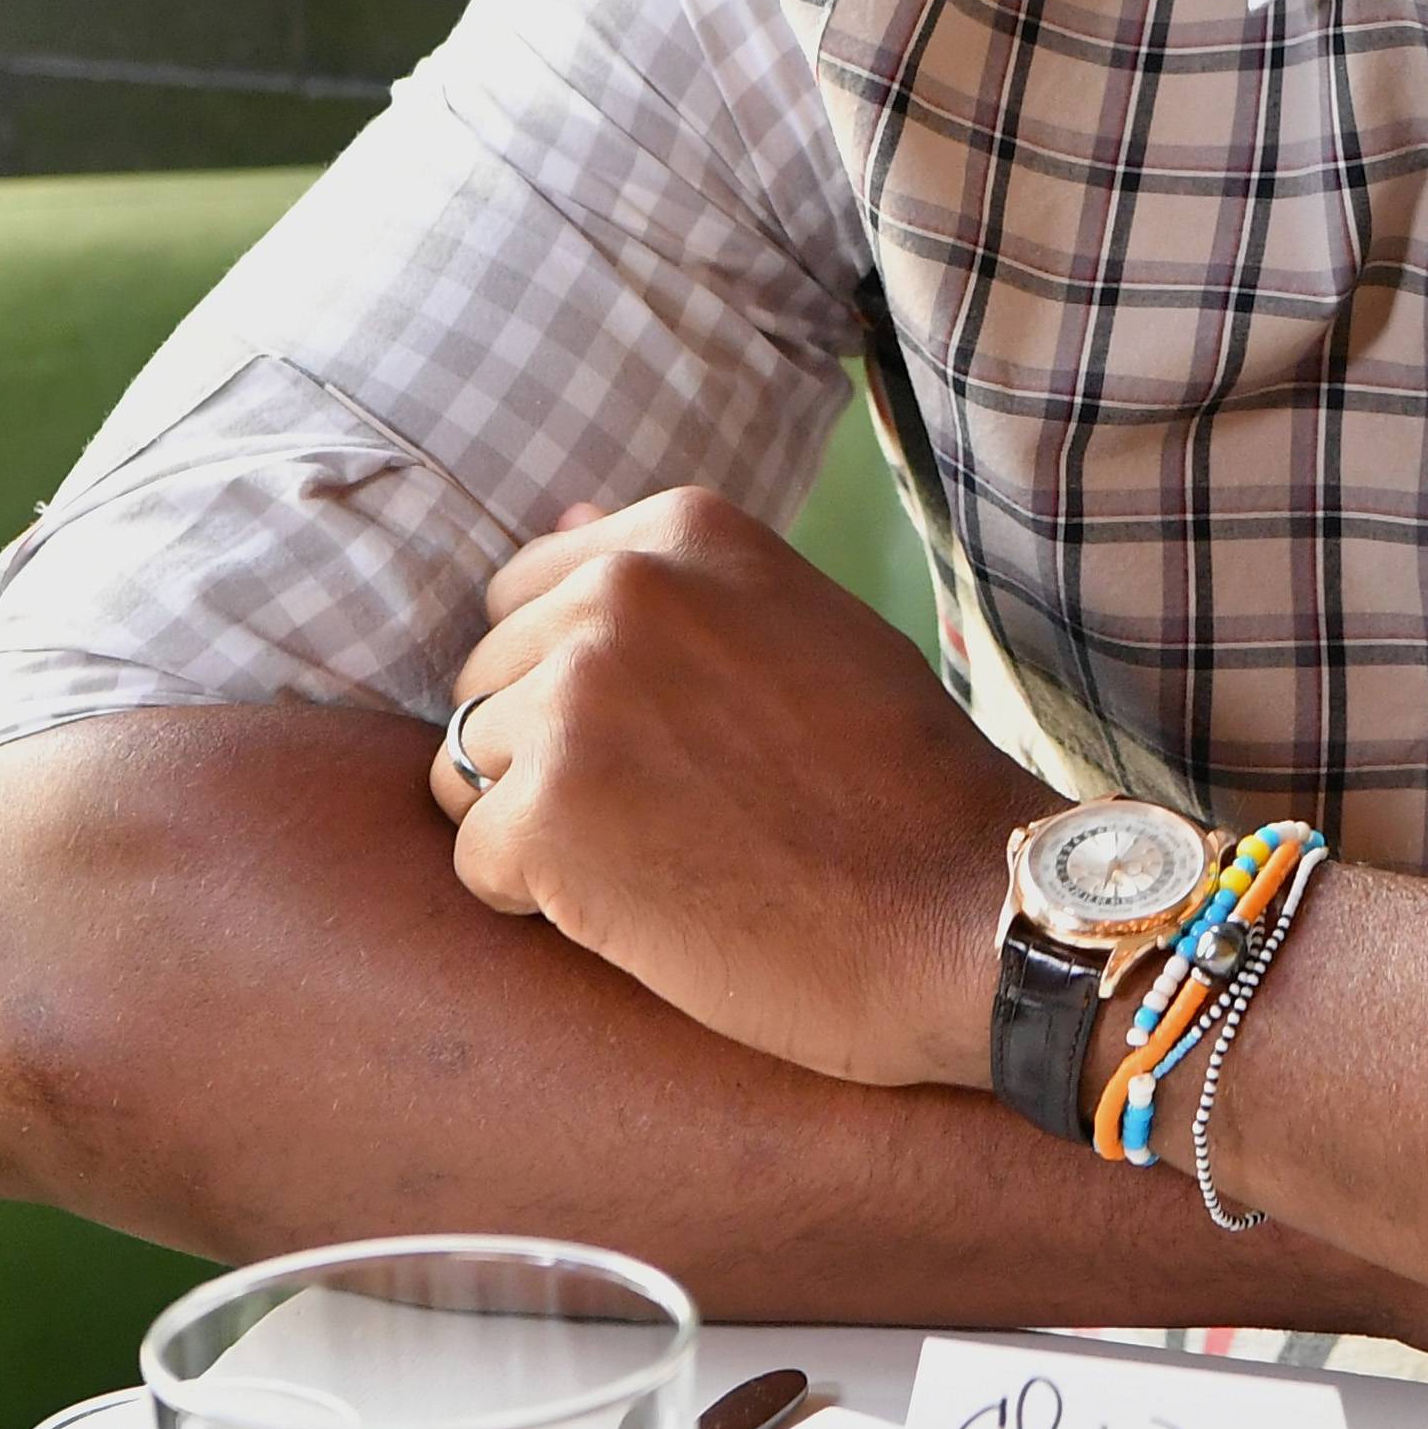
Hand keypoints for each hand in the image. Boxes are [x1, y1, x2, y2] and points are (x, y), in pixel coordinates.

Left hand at [430, 488, 1055, 1092]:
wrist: (962, 910)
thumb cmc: (896, 785)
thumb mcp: (801, 626)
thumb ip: (678, 581)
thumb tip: (553, 518)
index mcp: (683, 532)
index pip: (523, 595)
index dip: (577, 687)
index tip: (671, 741)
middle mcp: (618, 591)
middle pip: (485, 683)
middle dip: (551, 759)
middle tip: (678, 816)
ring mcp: (576, 696)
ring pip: (465, 770)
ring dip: (542, 830)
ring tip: (664, 859)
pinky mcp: (548, 813)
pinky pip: (476, 862)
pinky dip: (542, 907)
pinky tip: (649, 909)